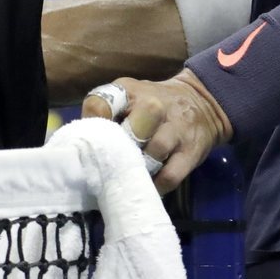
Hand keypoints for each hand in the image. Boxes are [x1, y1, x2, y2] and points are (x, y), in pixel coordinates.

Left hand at [82, 70, 231, 193]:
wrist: (201, 101)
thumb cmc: (152, 104)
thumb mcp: (130, 97)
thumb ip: (107, 114)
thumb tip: (78, 149)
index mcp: (129, 91)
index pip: (100, 103)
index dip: (91, 126)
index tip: (87, 143)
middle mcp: (154, 106)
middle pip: (133, 128)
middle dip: (120, 150)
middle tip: (110, 165)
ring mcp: (175, 128)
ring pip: (154, 152)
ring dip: (139, 169)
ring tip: (129, 177)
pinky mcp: (190, 151)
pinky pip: (170, 175)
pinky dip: (156, 186)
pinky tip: (147, 187)